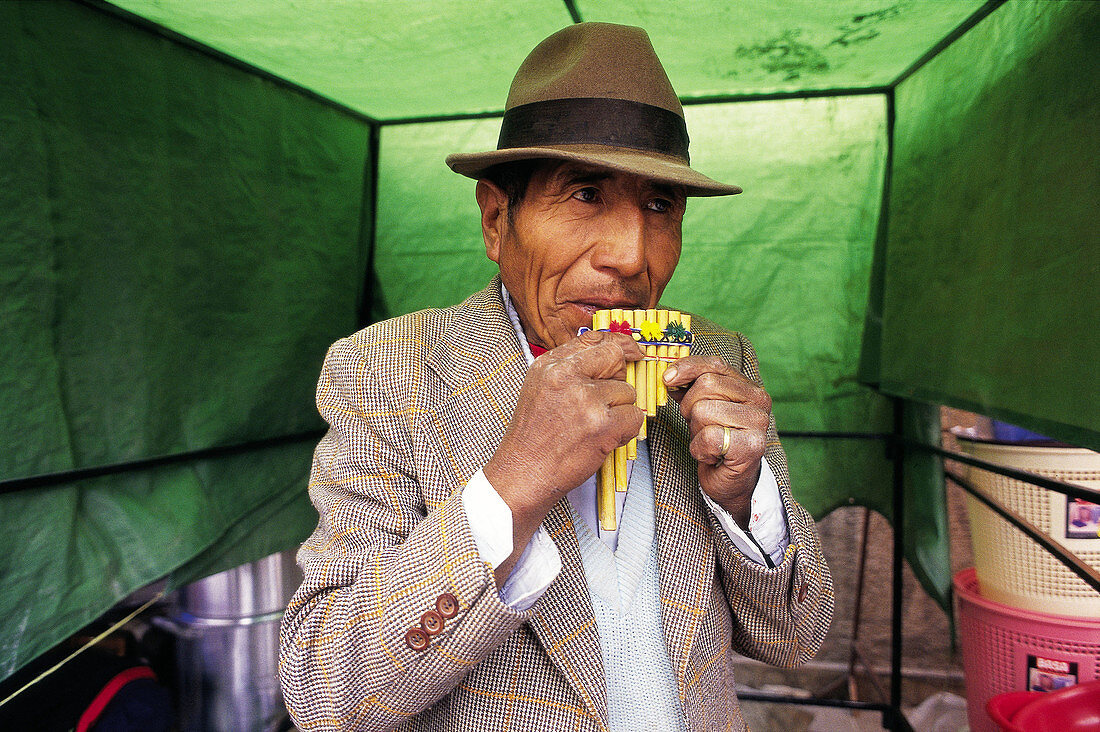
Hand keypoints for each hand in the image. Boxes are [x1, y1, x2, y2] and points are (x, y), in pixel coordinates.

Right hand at [485, 330, 643, 524]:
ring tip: (594, 428)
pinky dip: (626, 431)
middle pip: (616, 358)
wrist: (522, 474)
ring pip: (628, 392)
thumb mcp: (540, 389)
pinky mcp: (602, 424)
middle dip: (620, 379)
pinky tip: (603, 439)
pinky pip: (635, 417)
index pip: (594, 338)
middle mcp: (565, 376)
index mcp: (549, 365)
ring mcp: (585, 399)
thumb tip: (609, 355)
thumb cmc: (533, 438)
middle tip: (606, 402)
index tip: (632, 352)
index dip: (618, 345)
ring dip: (619, 412)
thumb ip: (569, 369)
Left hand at [663, 356, 771, 525]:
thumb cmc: (715, 441)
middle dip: (690, 408)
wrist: (729, 481)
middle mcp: (760, 400)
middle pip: (705, 385)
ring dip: (696, 432)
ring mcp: (758, 423)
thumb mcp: (701, 407)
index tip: (667, 378)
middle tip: (701, 427)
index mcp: (749, 387)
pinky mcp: (752, 446)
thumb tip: (669, 375)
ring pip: (703, 411)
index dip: (687, 368)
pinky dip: (700, 450)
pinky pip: (708, 437)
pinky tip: (711, 455)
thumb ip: (689, 388)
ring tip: (709, 442)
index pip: (715, 364)